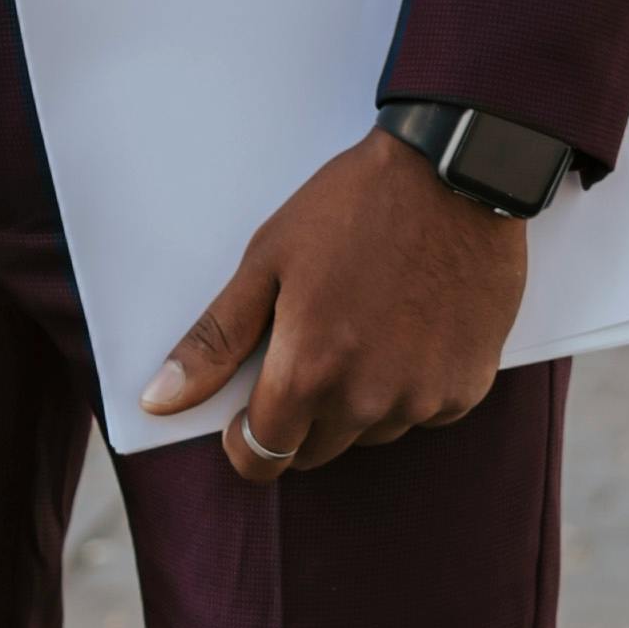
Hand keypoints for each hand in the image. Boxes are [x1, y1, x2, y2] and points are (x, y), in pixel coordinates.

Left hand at [140, 126, 532, 480]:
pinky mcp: (468, 388)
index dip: (245, 440)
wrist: (456, 171)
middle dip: (301, 416)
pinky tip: (412, 329)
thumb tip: (160, 401)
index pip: (261, 456)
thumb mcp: (268, 262)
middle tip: (314, 344)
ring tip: (367, 326)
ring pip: (372, 432)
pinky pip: (424, 413)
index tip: (246, 416)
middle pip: (315, 451)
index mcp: (307, 372)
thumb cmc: (356, 206)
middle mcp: (367, 400)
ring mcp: (423, 398)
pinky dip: (412, 385)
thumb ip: (215, 341)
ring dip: (359, 401)